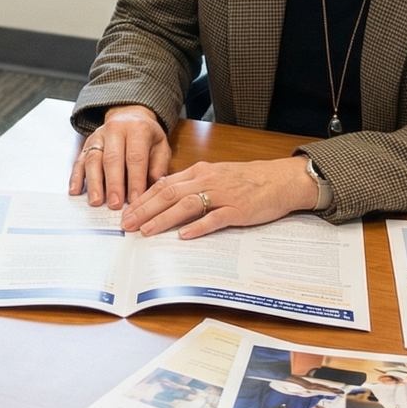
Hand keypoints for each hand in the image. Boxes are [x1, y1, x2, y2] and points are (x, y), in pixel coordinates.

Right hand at [70, 106, 170, 209]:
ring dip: (94, 183)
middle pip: (112, 159)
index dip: (135, 180)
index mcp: (137, 129)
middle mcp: (115, 129)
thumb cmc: (147, 137)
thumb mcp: (161, 146)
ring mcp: (98, 136)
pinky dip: (76, 176)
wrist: (130, 117)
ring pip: (93, 160)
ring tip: (96, 201)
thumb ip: (158, 166)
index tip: (135, 201)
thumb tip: (152, 184)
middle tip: (115, 205)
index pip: (135, 157)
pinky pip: (79, 160)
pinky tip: (75, 191)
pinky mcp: (86, 144)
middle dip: (113, 184)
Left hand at [120, 157, 319, 236]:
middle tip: (127, 225)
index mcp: (199, 172)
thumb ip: (191, 185)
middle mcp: (207, 180)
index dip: (142, 199)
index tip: (126, 212)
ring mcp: (222, 195)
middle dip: (144, 210)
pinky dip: (198, 227)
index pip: (163, 184)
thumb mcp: (214, 176)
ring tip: (146, 231)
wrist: (280, 179)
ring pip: (186, 205)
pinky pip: (214, 218)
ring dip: (164, 218)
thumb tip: (164, 197)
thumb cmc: (247, 179)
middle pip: (168, 194)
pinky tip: (184, 236)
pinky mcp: (238, 210)